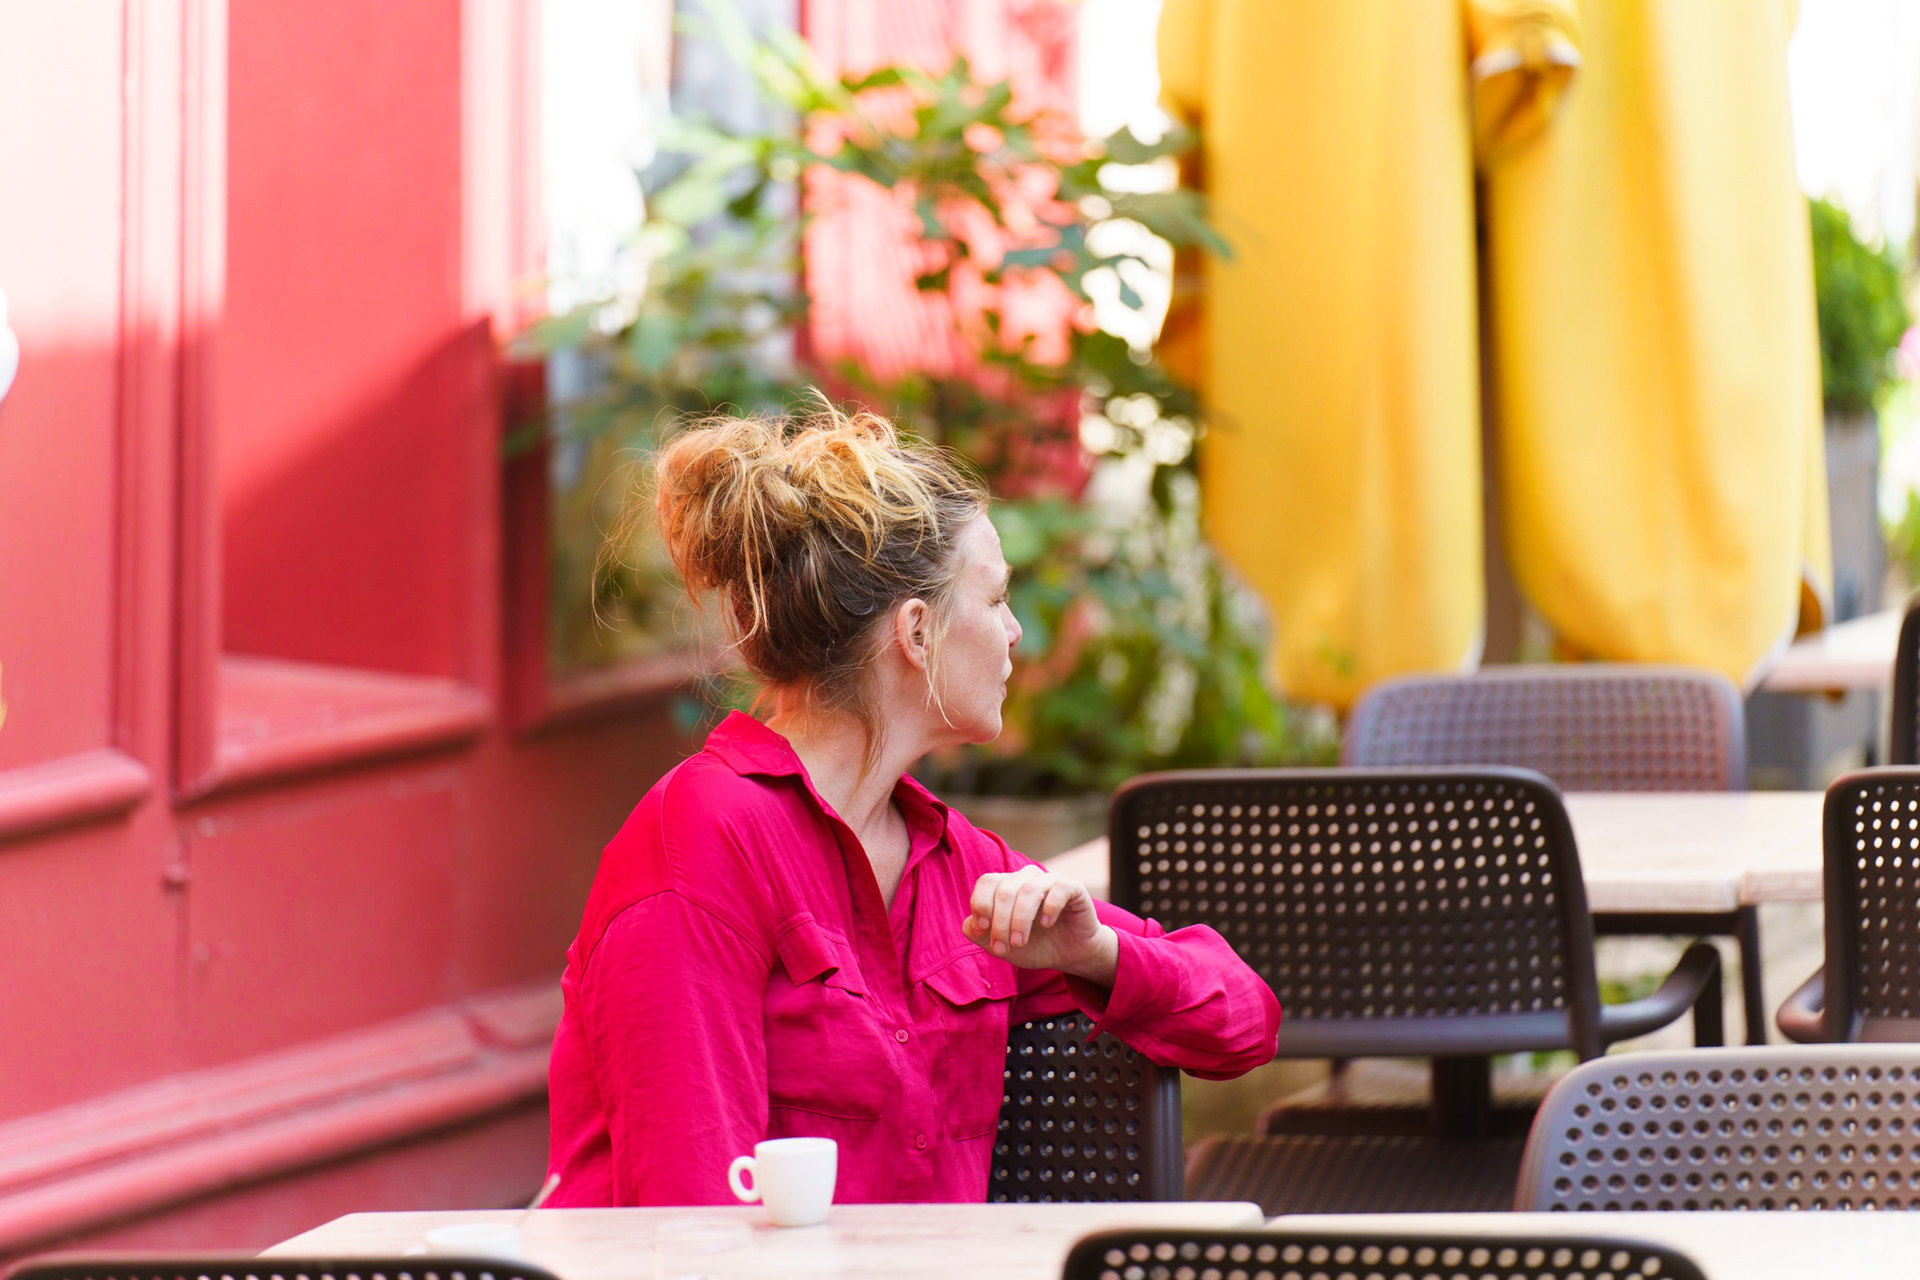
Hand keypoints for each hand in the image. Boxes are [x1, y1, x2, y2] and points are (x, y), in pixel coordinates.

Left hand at [962, 865, 1117, 986]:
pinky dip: (1050, 906)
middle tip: (1002, 948)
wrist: (1069, 955)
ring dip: (1020, 919)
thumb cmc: (1034, 946)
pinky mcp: (1073, 888)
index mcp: (1006, 886)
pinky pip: (1059, 888)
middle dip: (1000, 923)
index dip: (981, 904)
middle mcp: (1026, 878)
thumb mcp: (1000, 945)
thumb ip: (979, 933)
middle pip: (1005, 890)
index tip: (983, 930)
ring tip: (1020, 942)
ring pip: (1029, 889)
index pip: (987, 882)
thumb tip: (972, 923)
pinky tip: (1047, 924)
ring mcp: (1050, 880)